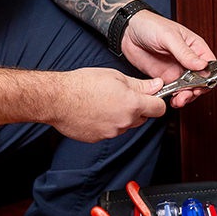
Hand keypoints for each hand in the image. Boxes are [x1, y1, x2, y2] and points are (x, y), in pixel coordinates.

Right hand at [46, 67, 166, 142]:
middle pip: (142, 118)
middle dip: (138, 108)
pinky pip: (110, 131)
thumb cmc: (83, 85)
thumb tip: (156, 86)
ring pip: (126, 125)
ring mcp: (111, 132)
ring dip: (122, 116)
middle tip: (124, 95)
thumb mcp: (116, 77)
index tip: (153, 97)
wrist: (57, 99)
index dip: (157, 101)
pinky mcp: (97, 138)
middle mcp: (124, 122)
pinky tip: (96, 111)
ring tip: (106, 102)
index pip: (159, 109)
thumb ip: (140, 84)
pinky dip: (107, 122)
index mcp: (132, 105)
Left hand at [120, 11, 216, 108]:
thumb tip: (202, 65)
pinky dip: (174, 98)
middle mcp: (188, 60)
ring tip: (179, 100)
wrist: (127, 32)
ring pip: (188, 88)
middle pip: (201, 80)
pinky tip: (170, 99)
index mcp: (195, 47)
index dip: (210, 76)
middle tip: (188, 94)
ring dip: (186, 96)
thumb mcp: (169, 37)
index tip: (202, 84)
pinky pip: (173, 91)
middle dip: (197, 90)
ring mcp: (176, 70)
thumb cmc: (150, 26)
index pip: (210, 65)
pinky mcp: (164, 78)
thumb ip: (185, 53)